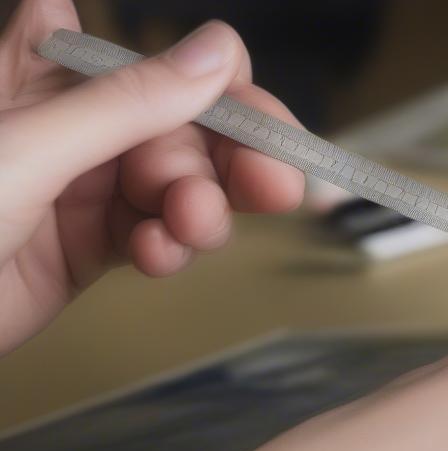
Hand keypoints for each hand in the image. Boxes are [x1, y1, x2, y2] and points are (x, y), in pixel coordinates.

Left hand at [0, 0, 303, 353]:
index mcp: (50, 69)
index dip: (221, 89)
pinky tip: (156, 257)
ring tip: (187, 232)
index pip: (161, 64)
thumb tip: (215, 54)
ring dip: (198, 212)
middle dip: (228, 162)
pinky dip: (169, 248)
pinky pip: (155, 235)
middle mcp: (74, 122)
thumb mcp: (32, 145)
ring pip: (179, 188)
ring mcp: (85, 186)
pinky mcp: (90, 244)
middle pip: (186, 130)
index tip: (261, 128)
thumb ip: (129, 104)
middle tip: (273, 189)